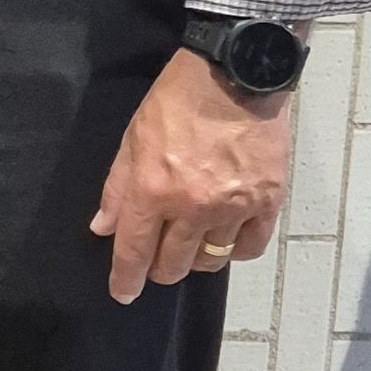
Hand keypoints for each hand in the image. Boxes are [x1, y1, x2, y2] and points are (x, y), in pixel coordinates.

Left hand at [90, 49, 290, 302]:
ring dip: (195, 259)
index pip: (135, 249)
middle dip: (159, 269)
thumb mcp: (132, 137)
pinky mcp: (267, 203)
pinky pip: (249, 247)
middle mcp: (193, 207)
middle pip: (173, 262)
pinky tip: (225, 239)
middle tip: (156, 261)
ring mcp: (233, 208)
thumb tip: (103, 227)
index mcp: (153, 190)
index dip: (126, 277)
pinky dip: (234, 250)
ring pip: (211, 259)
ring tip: (189, 247)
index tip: (122, 294)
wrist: (233, 76)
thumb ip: (117, 186)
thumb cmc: (175, 101)